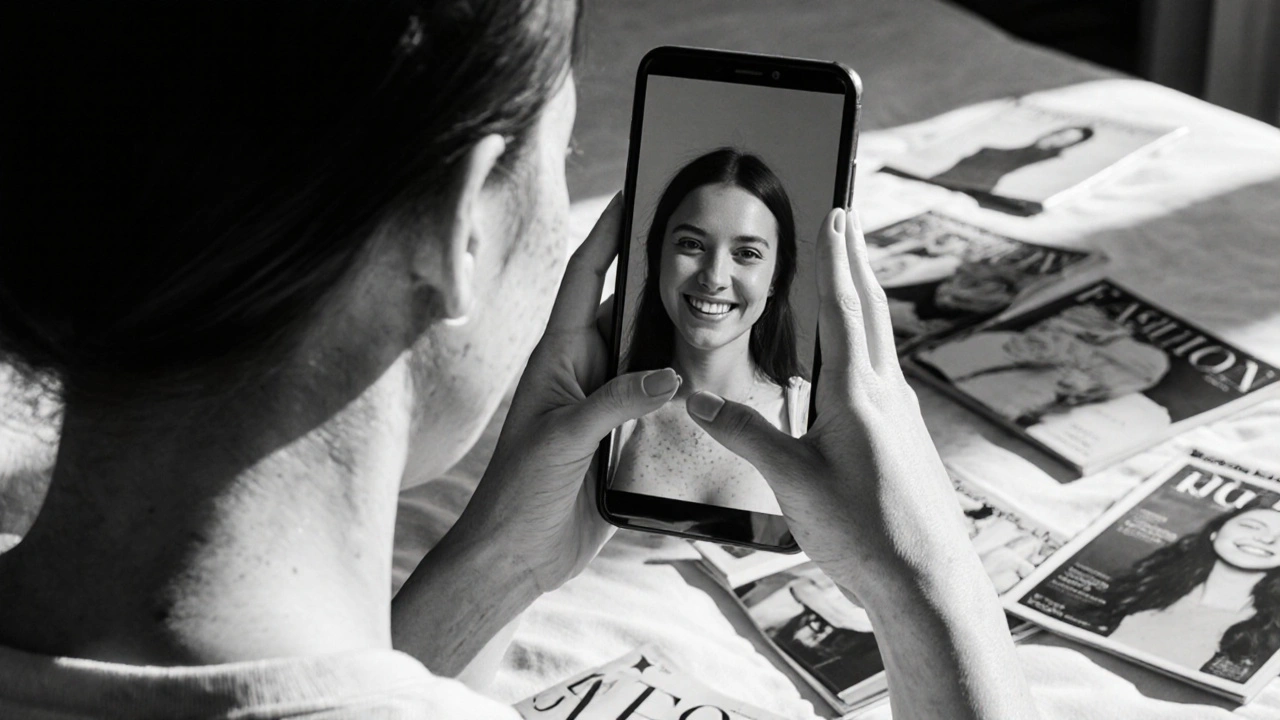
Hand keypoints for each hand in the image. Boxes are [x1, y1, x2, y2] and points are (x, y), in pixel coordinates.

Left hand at [461, 193, 679, 592]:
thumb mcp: (564, 438)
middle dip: (660, 280)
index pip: (585, 279)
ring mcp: (605, 405)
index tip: (633, 195)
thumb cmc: (519, 491)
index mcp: (558, 356)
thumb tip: (669, 375)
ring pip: (650, 357)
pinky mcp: (623, 439)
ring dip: (679, 338)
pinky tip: (716, 384)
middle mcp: (584, 372)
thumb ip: (614, 402)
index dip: (607, 234)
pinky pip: (661, 403)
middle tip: (702, 250)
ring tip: (723, 310)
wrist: (517, 554)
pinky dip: (686, 391)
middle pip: (627, 312)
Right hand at [685, 208, 971, 600]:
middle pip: (871, 309)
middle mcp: (886, 393)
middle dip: (855, 259)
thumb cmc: (864, 532)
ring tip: (851, 274)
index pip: (842, 307)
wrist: (926, 580)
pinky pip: (882, 372)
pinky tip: (856, 362)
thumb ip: (744, 434)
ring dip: (863, 297)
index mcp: (857, 393)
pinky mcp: (904, 439)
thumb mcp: (791, 481)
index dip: (835, 256)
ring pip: (880, 340)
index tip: (836, 211)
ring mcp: (901, 416)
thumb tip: (696, 401)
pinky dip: (866, 342)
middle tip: (848, 218)